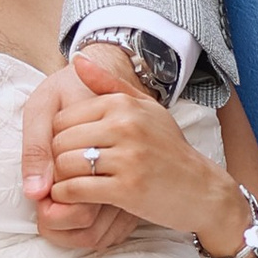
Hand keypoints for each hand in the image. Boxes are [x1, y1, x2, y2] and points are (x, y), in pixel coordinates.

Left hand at [48, 79, 244, 251]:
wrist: (201, 188)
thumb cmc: (167, 148)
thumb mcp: (145, 108)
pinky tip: (73, 198)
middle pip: (61, 141)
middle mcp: (125, 126)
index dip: (58, 137)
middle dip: (56, 159)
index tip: (67, 151)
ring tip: (67, 183)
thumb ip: (107, 83)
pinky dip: (67, 196)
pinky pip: (77, 190)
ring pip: (66, 165)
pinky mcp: (127, 189)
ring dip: (60, 179)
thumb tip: (76, 58)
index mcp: (124, 104)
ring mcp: (127, 158)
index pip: (63, 118)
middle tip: (63, 171)